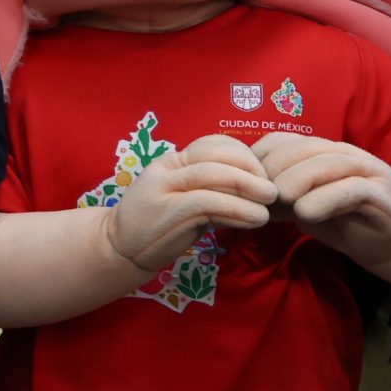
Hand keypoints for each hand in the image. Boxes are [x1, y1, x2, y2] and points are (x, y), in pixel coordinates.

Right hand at [103, 133, 275, 272]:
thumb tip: (258, 188)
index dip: (244, 155)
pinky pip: (210, 202)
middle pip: (217, 155)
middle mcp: (166, 167)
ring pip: (216, 175)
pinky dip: (238, 209)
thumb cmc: (158, 224)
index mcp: (172, 160)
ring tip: (268, 205)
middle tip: (271, 191)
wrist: (119, 248)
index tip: (262, 176)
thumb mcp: (186, 200)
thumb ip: (213, 190)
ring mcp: (164, 188)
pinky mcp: (168, 211)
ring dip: (250, 189)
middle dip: (252, 170)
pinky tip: (254, 219)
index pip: (213, 143)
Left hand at [253, 131, 390, 271]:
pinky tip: (306, 213)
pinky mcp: (383, 196)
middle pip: (307, 147)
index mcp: (325, 153)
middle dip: (277, 165)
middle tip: (262, 191)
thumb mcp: (302, 207)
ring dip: (299, 178)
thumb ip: (279, 197)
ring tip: (280, 198)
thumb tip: (246, 196)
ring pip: (331, 162)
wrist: (389, 245)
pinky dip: (325, 198)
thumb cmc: (341, 222)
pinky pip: (354, 189)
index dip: (262, 155)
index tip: (246, 179)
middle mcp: (347, 156)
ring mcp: (369, 173)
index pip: (287, 139)